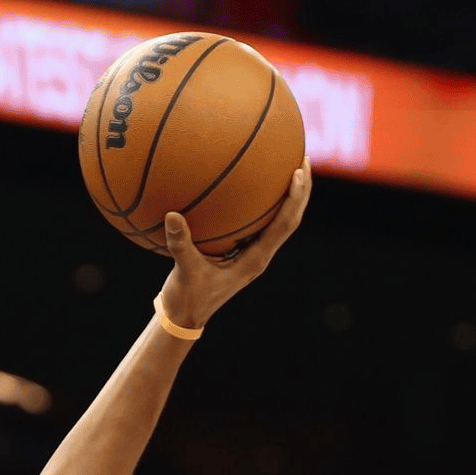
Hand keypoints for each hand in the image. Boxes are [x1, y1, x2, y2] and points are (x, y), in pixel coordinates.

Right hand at [158, 165, 312, 330]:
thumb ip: (180, 243)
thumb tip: (172, 215)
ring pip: (279, 221)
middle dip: (301, 190)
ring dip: (288, 196)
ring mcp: (252, 254)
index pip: (284, 224)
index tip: (299, 171)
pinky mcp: (241, 253)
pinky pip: (258, 223)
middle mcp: (259, 255)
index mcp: (255, 260)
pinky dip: (262, 204)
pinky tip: (252, 186)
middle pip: (290, 219)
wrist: (185, 317)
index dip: (295, 198)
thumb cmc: (187, 298)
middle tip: (304, 157)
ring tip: (290, 165)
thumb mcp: (183, 270)